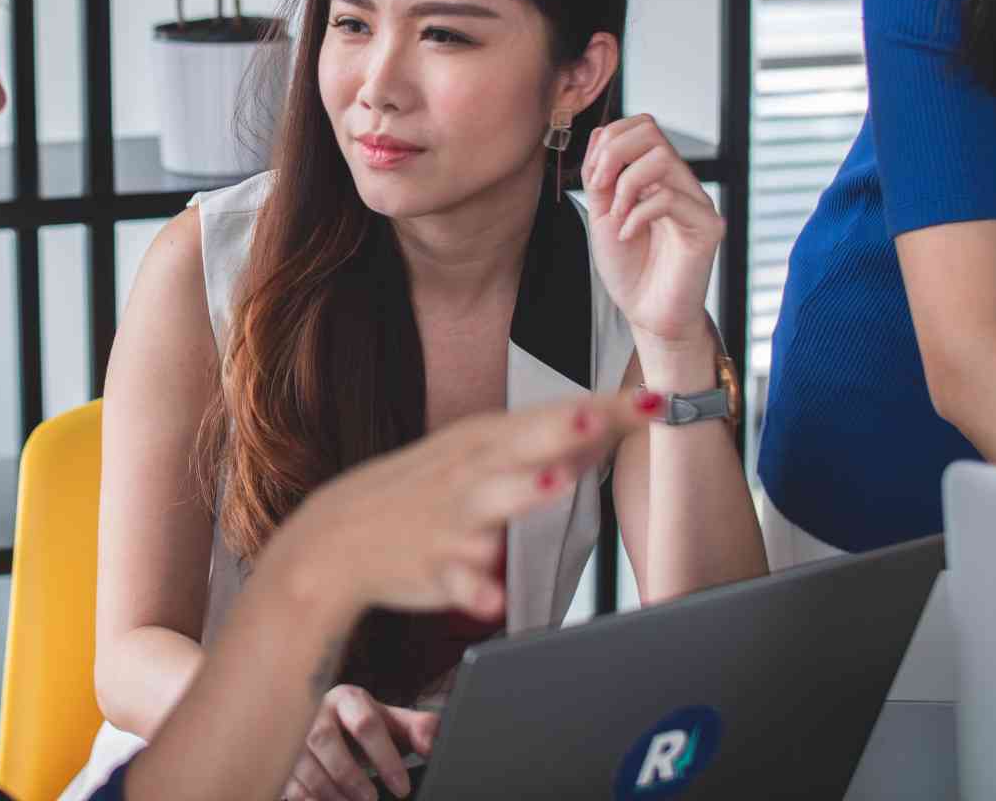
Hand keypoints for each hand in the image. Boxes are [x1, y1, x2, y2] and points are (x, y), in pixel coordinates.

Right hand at [274, 388, 656, 624]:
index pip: (554, 416)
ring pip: (489, 503)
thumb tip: (608, 427)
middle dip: (559, 429)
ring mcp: (450, 518)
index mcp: (484, 441)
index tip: (657, 399)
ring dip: (521, 491)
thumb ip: (542, 446)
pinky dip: (473, 590)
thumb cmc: (419, 493)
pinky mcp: (431, 566)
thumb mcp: (476, 456)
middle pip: (521, 445)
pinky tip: (491, 598)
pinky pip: (455, 581)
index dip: (607, 409)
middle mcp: (469, 471)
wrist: (338, 537)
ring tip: (554, 481)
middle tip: (599, 415)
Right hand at [280, 685, 437, 800]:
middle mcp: (316, 711)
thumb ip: (420, 729)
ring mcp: (294, 735)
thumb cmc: (364, 726)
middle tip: (372, 800)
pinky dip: (309, 800)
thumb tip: (432, 745)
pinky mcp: (282, 759)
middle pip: (324, 740)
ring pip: (304, 765)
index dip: (385, 758)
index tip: (401, 788)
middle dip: (350, 775)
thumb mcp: (393, 723)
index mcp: (347, 699)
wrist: (330, 726)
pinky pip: (289, 783)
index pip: (366, 723)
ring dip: (331, 792)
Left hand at [580, 115, 723, 344]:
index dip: (610, 140)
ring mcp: (697, 202)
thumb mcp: (602, 213)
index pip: (641, 126)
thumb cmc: (628, 267)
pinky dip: (637, 214)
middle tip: (600, 189)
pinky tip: (627, 236)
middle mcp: (681, 182)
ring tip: (616, 215)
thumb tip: (602, 133)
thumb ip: (601, 175)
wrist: (646, 312)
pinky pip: (670, 198)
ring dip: (626, 184)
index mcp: (657, 176)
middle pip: (652, 130)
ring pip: (662, 157)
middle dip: (613, 153)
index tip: (593, 177)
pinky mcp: (708, 227)